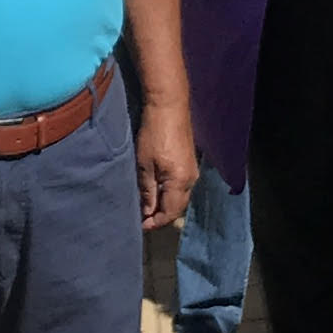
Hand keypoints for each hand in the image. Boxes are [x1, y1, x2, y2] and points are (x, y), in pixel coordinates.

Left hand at [134, 92, 195, 232]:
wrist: (169, 106)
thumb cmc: (154, 134)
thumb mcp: (145, 165)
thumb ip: (147, 191)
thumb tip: (147, 211)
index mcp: (180, 182)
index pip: (169, 213)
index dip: (155, 223)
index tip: (140, 226)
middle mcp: (191, 180)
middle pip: (177, 208)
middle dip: (160, 216)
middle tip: (142, 219)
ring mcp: (192, 171)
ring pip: (180, 198)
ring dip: (165, 205)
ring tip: (146, 206)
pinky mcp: (190, 163)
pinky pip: (181, 187)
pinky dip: (169, 194)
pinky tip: (156, 191)